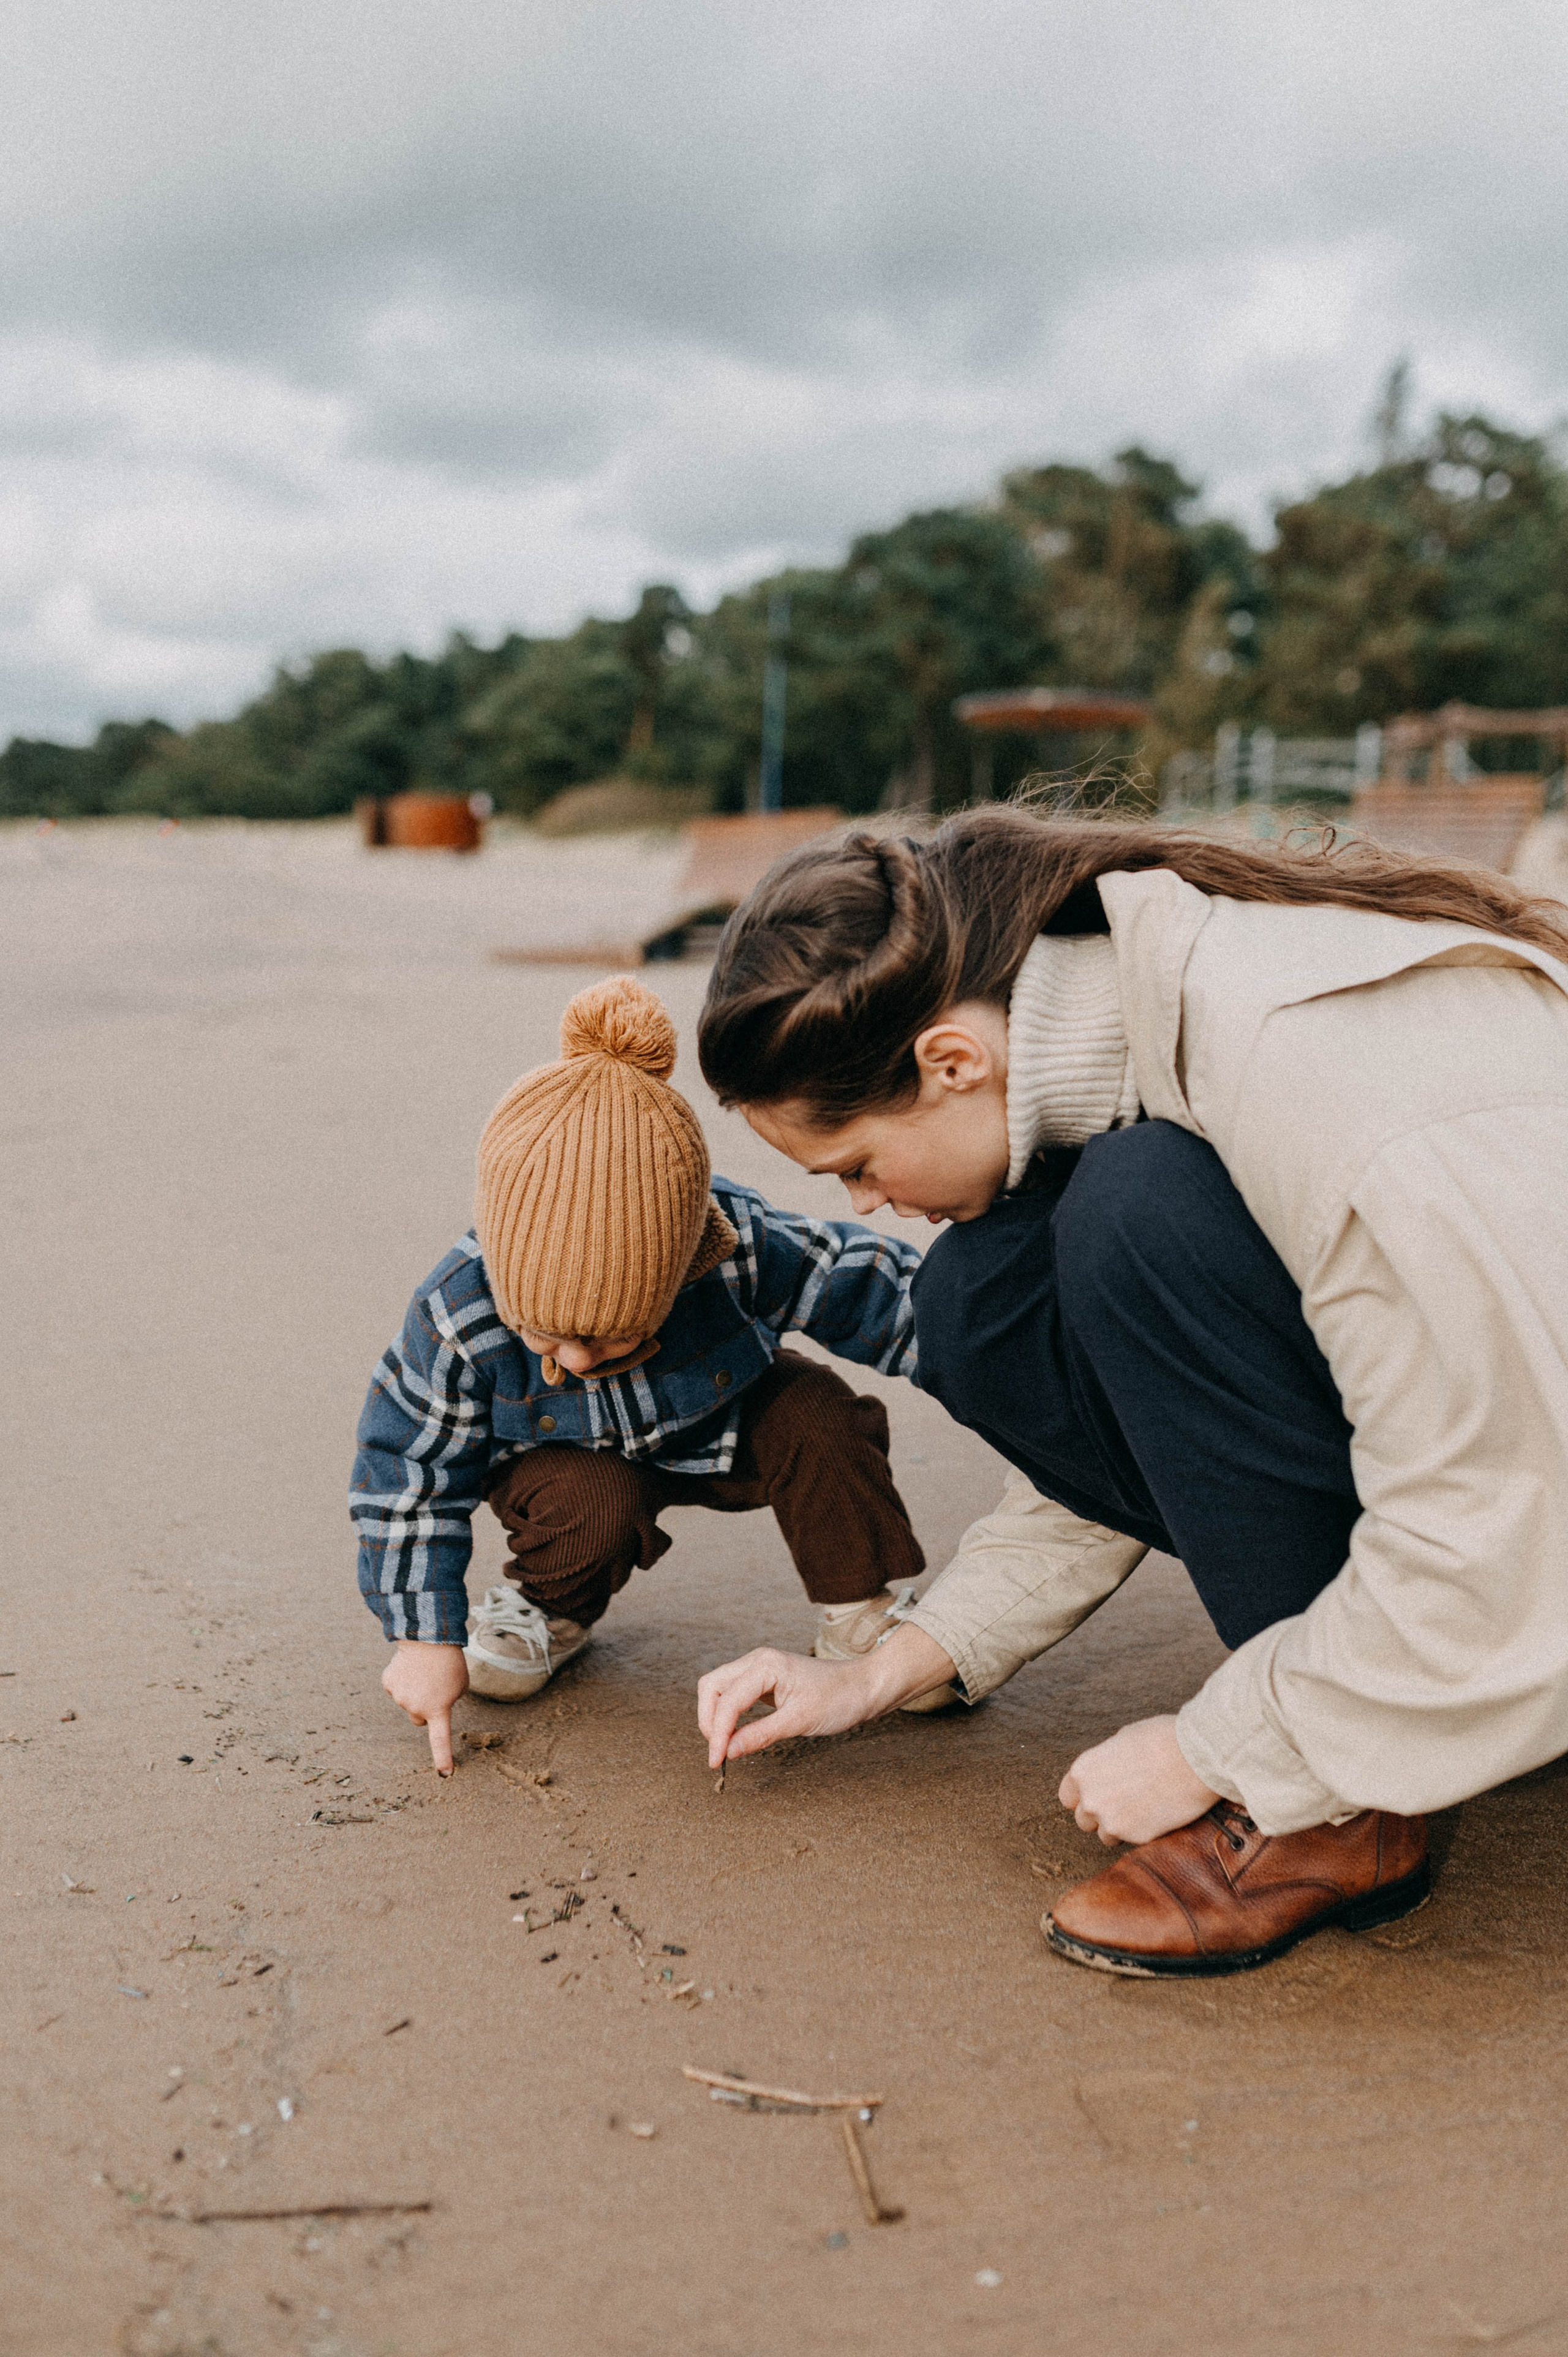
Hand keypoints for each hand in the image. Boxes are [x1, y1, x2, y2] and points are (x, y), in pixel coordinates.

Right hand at [382, 1641, 468, 1774]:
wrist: (429, 1637)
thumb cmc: (450, 1662)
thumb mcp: (460, 1685)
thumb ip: (448, 1701)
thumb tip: (433, 1705)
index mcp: (438, 1710)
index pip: (440, 1740)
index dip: (442, 1757)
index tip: (445, 1773)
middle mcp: (416, 1708)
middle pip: (419, 1718)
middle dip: (424, 1708)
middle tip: (433, 1687)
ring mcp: (400, 1697)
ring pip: (407, 1702)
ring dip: (414, 1691)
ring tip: (424, 1671)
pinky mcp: (388, 1683)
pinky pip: (396, 1687)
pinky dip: (402, 1679)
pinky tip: (410, 1666)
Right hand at [697, 1624, 955, 1768]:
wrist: (864, 1687)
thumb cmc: (838, 1699)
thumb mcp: (799, 1721)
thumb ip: (760, 1735)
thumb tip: (727, 1752)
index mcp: (765, 1665)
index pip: (727, 1701)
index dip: (717, 1733)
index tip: (716, 1762)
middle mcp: (757, 1660)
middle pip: (712, 1686)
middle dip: (708, 1720)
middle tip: (717, 1753)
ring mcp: (759, 1667)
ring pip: (719, 1688)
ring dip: (716, 1716)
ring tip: (724, 1745)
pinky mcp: (764, 1678)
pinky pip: (734, 1692)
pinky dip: (728, 1712)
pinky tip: (736, 1733)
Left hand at [1059, 1715, 1218, 1846]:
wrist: (1194, 1759)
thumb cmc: (1162, 1739)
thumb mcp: (1122, 1740)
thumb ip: (1106, 1762)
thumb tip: (1107, 1770)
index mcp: (1082, 1771)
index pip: (1068, 1797)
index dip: (1084, 1796)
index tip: (1099, 1794)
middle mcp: (1090, 1800)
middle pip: (1084, 1820)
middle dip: (1101, 1814)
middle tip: (1125, 1802)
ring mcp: (1112, 1821)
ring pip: (1106, 1835)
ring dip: (1119, 1827)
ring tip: (1142, 1809)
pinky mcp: (1136, 1837)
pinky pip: (1131, 1841)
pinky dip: (1141, 1832)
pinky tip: (1157, 1814)